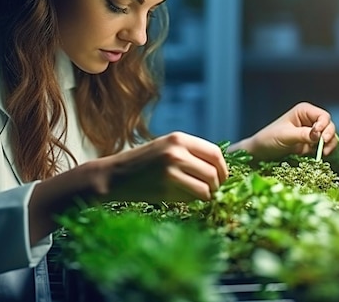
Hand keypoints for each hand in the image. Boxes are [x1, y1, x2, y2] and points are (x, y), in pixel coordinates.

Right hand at [92, 132, 227, 201]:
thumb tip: (218, 171)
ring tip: (197, 196)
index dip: (223, 169)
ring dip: (207, 194)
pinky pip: (194, 196)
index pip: (215, 153)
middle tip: (211, 192)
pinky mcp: (167, 185)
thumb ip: (189, 155)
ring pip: (208, 186)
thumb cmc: (141, 164)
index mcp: (179, 138)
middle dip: (217, 185)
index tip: (221, 179)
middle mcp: (177, 150)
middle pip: (214, 171)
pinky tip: (184, 198)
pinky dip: (195, 200)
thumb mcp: (165, 149)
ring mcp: (172, 167)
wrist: (114, 175)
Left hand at [234, 102, 337, 160]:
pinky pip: (325, 147)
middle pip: (329, 126)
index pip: (323, 116)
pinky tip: (320, 156)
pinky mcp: (311, 144)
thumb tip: (318, 135)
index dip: (324, 126)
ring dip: (330, 145)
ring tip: (323, 154)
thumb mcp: (285, 136)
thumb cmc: (268, 138)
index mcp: (304, 111)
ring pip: (330, 137)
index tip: (320, 137)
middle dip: (329, 136)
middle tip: (323, 148)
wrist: (260, 152)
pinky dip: (326, 151)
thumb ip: (302, 134)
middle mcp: (310, 120)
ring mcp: (312, 132)